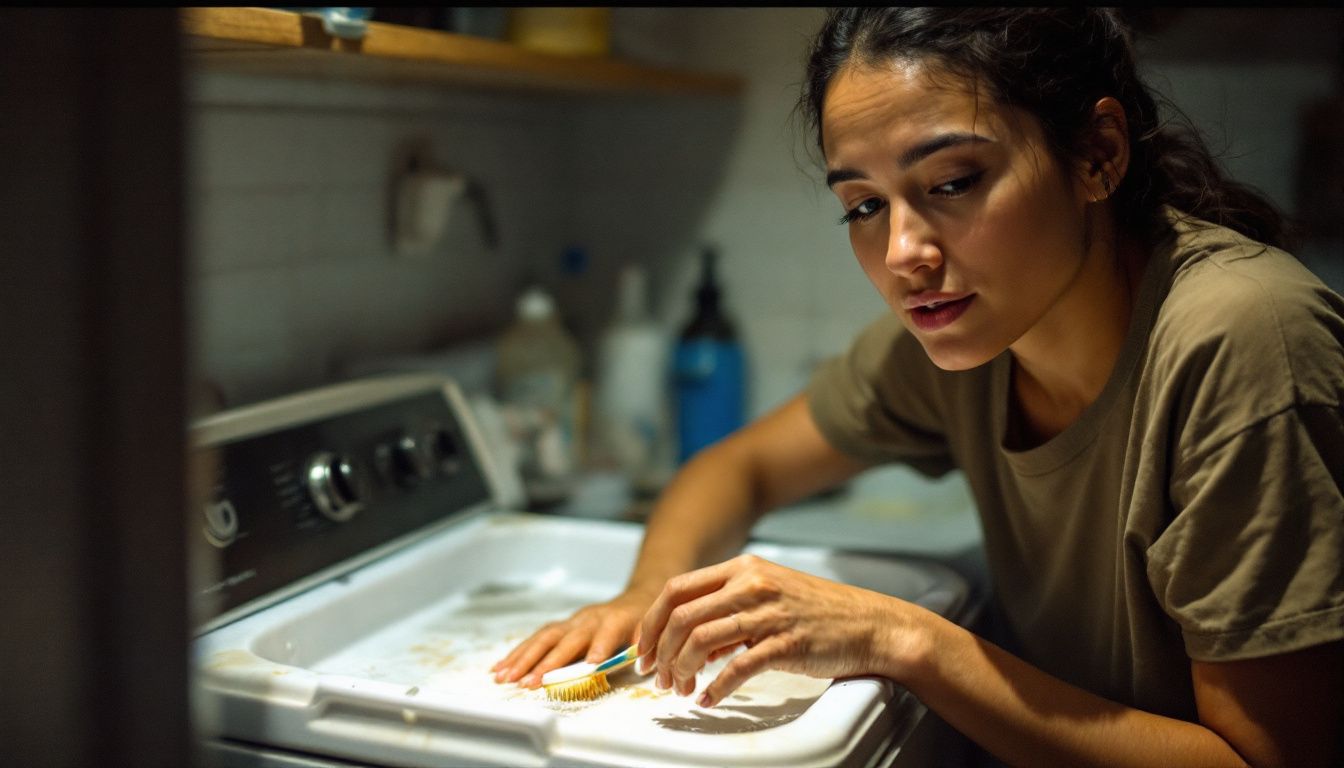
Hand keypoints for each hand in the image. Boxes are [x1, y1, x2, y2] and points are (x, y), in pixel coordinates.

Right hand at [493, 586, 657, 688]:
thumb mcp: (651, 633)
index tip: (589, 665)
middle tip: (527, 683)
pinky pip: (536, 639)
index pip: (604, 636)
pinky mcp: (560, 626)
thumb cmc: (644, 622)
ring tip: (503, 678)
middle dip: (544, 663)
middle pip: (563, 640)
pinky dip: (517, 654)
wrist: (637, 599)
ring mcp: (571, 622)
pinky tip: (500, 668)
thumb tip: (642, 666)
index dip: (597, 649)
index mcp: (614, 622)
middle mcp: (588, 620)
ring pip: (543, 638)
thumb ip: (645, 649)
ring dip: (522, 659)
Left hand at [637, 554, 926, 706]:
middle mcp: (752, 584)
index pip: (677, 589)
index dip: (651, 622)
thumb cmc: (819, 612)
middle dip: (659, 651)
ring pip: (702, 641)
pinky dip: (715, 687)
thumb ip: (728, 608)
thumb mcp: (769, 594)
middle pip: (682, 616)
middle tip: (656, 676)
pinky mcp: (786, 644)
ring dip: (681, 671)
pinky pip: (737, 668)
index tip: (642, 648)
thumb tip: (689, 639)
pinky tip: (708, 699)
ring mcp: (769, 613)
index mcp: (743, 568)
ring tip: (680, 689)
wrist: (871, 625)